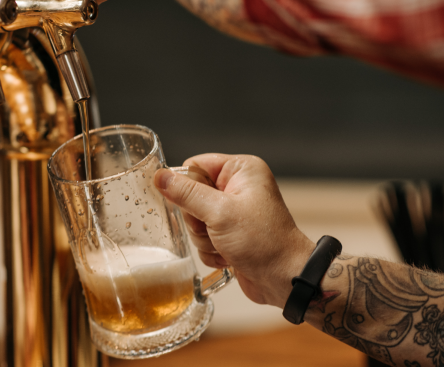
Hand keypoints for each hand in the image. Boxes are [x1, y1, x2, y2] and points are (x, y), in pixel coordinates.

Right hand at [154, 154, 315, 307]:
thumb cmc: (264, 242)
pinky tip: (227, 255)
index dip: (188, 188)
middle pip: (190, 196)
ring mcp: (233, 211)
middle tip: (215, 229)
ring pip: (194, 220)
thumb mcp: (220, 213)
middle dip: (197, 220)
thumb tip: (160, 177)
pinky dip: (210, 250)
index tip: (198, 207)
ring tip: (225, 245)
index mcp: (240, 170)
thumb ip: (186, 194)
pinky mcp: (229, 232)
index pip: (194, 166)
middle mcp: (237, 187)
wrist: (284, 278)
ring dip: (204, 238)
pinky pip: (202, 237)